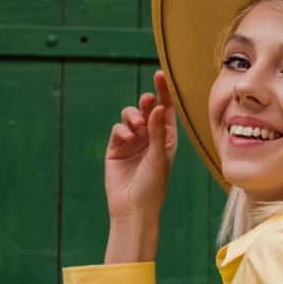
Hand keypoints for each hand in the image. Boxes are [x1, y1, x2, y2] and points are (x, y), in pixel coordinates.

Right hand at [104, 69, 178, 226]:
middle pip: (147, 110)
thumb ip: (158, 131)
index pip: (166, 111)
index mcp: (167, 139)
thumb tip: (158, 106)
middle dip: (146, 103)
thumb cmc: (153, 186)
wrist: (133, 208)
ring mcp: (132, 142)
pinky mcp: (116, 148)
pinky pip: (118, 130)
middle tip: (147, 100)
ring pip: (130, 117)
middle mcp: (150, 138)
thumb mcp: (159, 157)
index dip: (163, 92)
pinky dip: (122, 130)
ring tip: (137, 127)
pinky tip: (128, 139)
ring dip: (133, 116)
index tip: (160, 75)